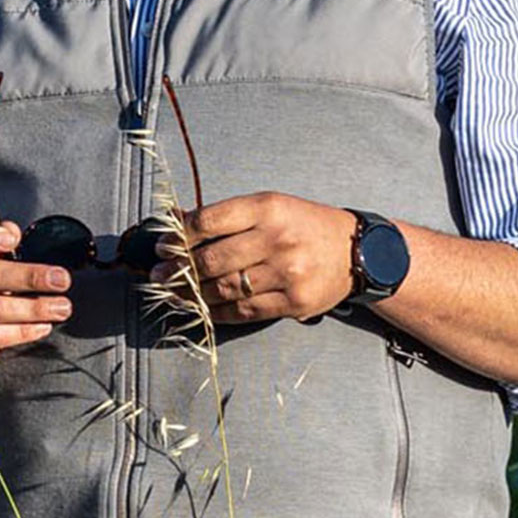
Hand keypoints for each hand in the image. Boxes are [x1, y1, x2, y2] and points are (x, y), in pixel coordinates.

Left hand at [179, 193, 354, 323]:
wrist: (358, 251)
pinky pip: (245, 311)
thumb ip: (225, 215)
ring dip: (191, 294)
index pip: (209, 222)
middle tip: (159, 274)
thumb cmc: (304, 225)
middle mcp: (277, 240)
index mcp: (267, 209)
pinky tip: (201, 307)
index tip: (162, 245)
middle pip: (212, 260)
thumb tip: (176, 220)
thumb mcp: (269, 206)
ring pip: (224, 289)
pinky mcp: (295, 302)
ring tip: (172, 292)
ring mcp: (288, 273)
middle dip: (178, 269)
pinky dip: (217, 311)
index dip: (178, 236)